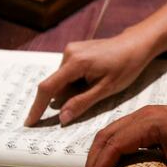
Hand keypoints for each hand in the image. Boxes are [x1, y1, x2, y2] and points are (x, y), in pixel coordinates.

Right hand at [25, 31, 154, 126]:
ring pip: (63, 80)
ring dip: (75, 89)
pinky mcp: (74, 50)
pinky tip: (95, 77)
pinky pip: (68, 73)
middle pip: (58, 85)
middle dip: (69, 97)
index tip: (30, 123)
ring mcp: (71, 50)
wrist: (135, 44)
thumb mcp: (106, 89)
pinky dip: (78, 81)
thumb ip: (82, 103)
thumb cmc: (126, 66)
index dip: (37, 107)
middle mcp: (69, 53)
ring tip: (99, 83)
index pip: (48, 88)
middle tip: (95, 93)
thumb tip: (62, 118)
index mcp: (75, 63)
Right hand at [86, 105, 166, 166]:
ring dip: (101, 154)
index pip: (115, 142)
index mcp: (153, 122)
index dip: (100, 164)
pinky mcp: (149, 121)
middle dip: (94, 159)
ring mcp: (146, 115)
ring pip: (111, 132)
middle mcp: (145, 114)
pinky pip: (122, 133)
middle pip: (107, 134)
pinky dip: (113, 149)